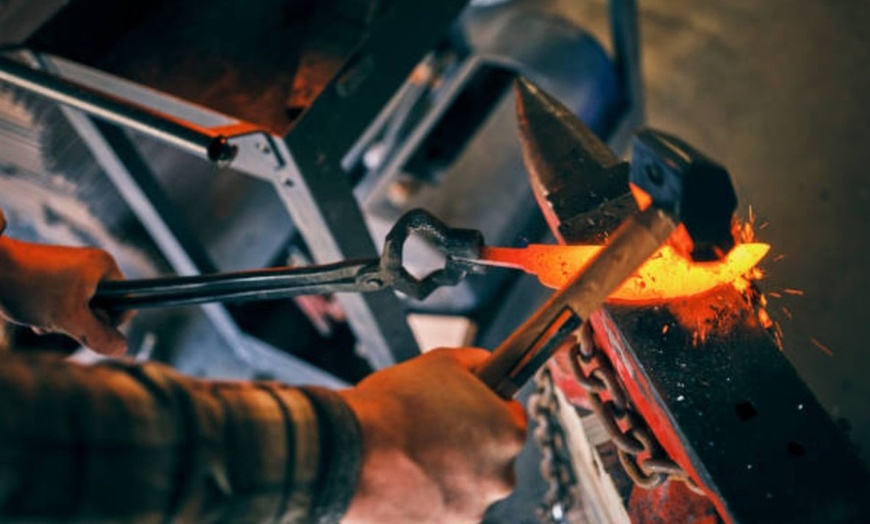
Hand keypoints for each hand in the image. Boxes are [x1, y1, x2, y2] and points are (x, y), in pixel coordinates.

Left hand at [0, 237, 131, 355]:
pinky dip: (52, 311)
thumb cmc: (31, 288)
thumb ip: (99, 337)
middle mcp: (92, 262)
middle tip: (60, 321)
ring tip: (43, 318)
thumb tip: (121, 348)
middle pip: (102, 306)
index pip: (126, 302)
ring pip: (80, 306)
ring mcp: (72, 266)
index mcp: (104, 266)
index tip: (86, 324)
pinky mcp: (53, 272)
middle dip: (82, 322)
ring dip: (64, 319)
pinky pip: (64, 299)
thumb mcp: (70, 320)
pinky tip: (34, 314)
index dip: (110, 321)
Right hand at [339, 348, 526, 523]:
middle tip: (431, 430)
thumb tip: (487, 367)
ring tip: (410, 455)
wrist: (348, 452)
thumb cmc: (393, 407)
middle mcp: (500, 477)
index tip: (464, 407)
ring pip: (464, 486)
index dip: (485, 407)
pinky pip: (440, 510)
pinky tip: (403, 479)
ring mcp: (471, 510)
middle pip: (490, 456)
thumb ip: (478, 364)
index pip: (510, 416)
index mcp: (508, 434)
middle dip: (467, 444)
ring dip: (446, 474)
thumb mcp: (443, 362)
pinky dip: (426, 498)